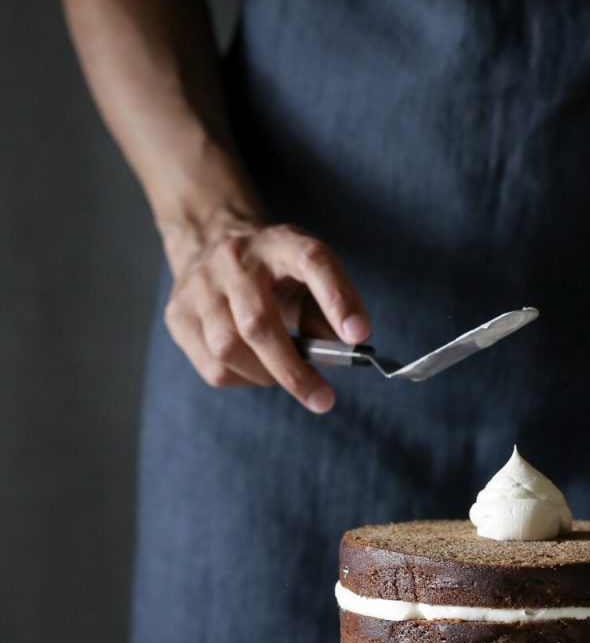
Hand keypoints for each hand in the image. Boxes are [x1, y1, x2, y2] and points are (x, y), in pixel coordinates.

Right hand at [163, 215, 369, 412]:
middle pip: (259, 323)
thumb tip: (337, 353)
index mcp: (280, 244)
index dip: (337, 299)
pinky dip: (242, 379)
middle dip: (294, 371)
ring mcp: (199, 286)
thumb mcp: (308, 277)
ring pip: (229, 350)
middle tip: (323, 399)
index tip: (359, 335)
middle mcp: (235, 259)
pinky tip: (254, 367)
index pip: (312, 262)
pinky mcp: (177, 314)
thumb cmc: (275, 273)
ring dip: (265, 375)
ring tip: (285, 374)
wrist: (211, 244)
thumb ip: (327, 312)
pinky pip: (213, 366)